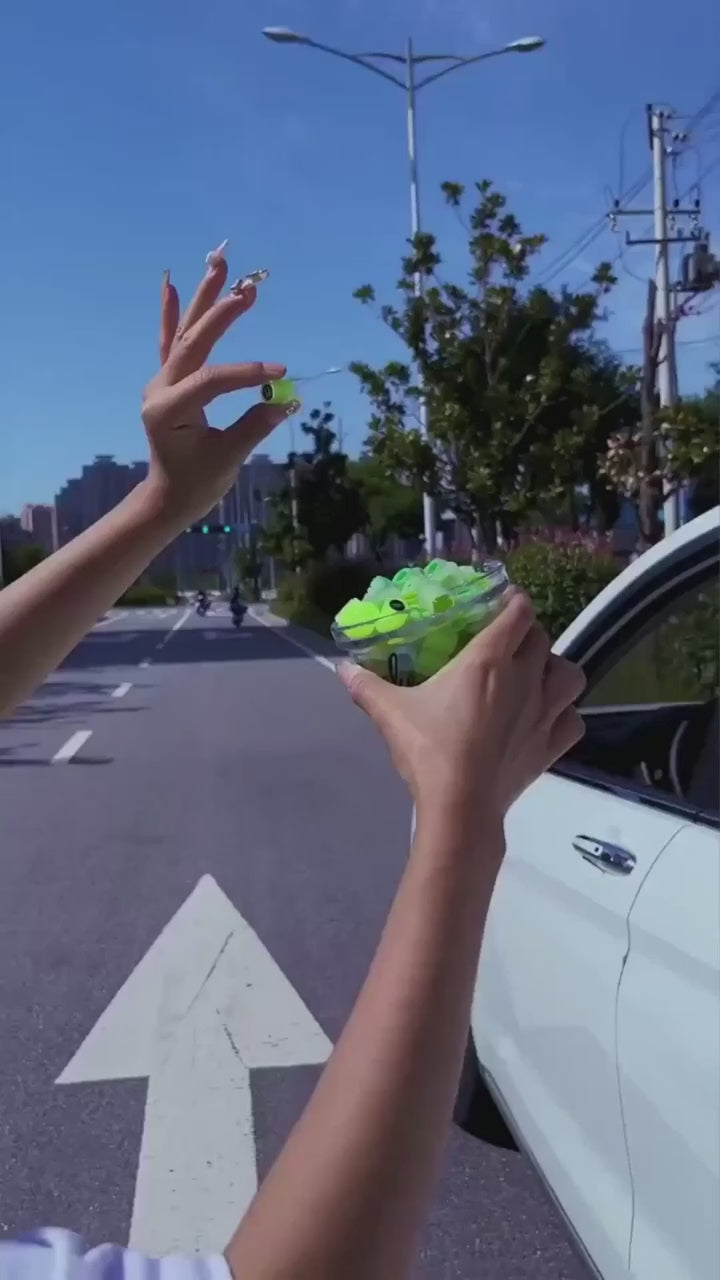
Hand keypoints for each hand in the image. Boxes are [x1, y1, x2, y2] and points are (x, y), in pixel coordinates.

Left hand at [141, 243, 297, 524]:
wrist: (169, 495)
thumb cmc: (198, 483)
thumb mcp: (228, 459)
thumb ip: (254, 427)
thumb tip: (288, 400)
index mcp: (169, 411)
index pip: (211, 381)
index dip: (247, 374)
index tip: (282, 374)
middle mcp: (160, 390)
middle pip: (192, 343)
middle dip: (220, 313)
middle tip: (248, 289)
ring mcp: (161, 382)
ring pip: (183, 334)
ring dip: (202, 299)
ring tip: (218, 263)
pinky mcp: (168, 381)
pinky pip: (170, 343)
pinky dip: (171, 314)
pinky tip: (171, 284)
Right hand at [339, 591, 585, 830]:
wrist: (461, 806)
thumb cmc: (429, 750)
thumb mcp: (391, 713)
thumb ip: (367, 686)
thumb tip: (341, 668)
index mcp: (489, 660)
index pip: (519, 612)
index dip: (515, 601)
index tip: (502, 602)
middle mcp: (525, 678)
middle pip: (543, 638)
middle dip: (528, 633)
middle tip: (507, 642)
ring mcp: (545, 712)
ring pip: (570, 674)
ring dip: (556, 669)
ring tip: (536, 676)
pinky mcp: (552, 745)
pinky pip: (573, 719)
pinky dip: (564, 714)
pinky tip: (546, 719)